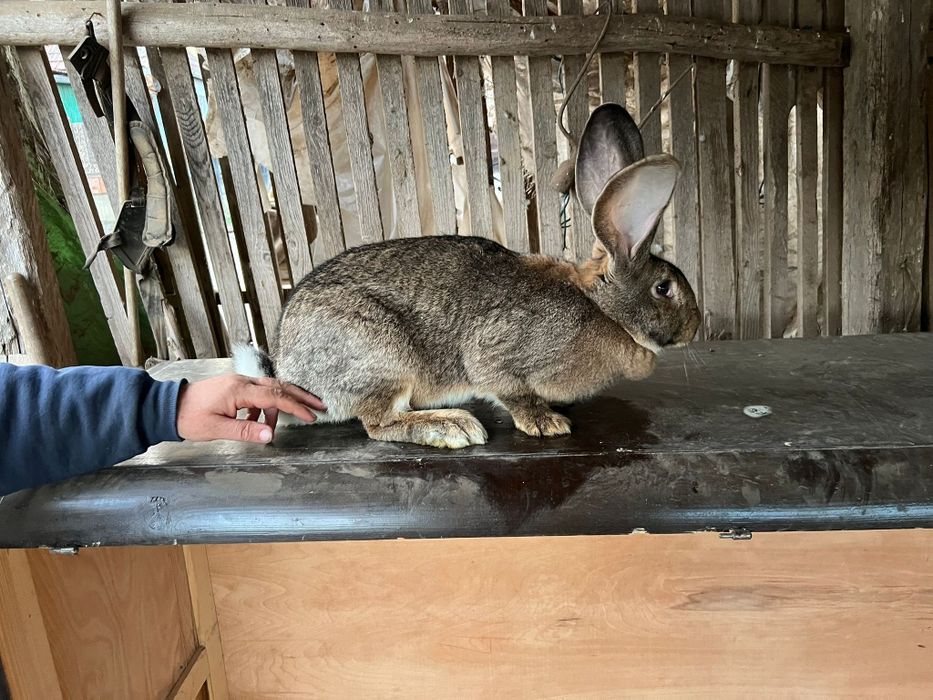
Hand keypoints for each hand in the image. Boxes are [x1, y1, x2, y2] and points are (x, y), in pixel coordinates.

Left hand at [176, 374, 325, 443]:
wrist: (168, 406)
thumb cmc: (189, 418)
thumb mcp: (217, 429)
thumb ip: (246, 431)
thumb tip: (271, 435)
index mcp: (239, 391)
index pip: (275, 397)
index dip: (296, 407)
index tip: (312, 417)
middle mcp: (242, 382)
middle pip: (280, 386)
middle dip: (301, 396)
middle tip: (320, 406)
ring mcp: (239, 382)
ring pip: (271, 387)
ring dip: (287, 400)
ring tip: (295, 417)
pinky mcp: (235, 386)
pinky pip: (260, 392)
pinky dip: (268, 405)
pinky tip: (263, 420)